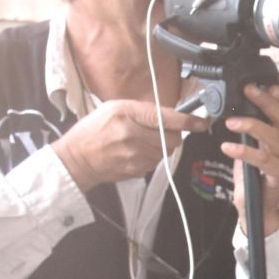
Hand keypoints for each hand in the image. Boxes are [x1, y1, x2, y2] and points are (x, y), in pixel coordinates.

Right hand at [53, 97, 209, 188]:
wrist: (76, 158)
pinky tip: (134, 153)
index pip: (165, 117)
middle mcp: (132, 134)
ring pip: (166, 151)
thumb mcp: (113, 109)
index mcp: (126, 114)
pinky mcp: (136, 170)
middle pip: (172, 138)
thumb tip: (170, 116)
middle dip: (172, 135)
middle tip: (159, 132)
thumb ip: (142, 110)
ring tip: (140, 142)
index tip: (201, 122)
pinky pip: (155, 162)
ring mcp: (135, 154)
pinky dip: (151, 157)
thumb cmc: (94, 130)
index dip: (187, 121)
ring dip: (160, 147)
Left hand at [223, 82, 278, 236]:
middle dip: (265, 102)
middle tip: (247, 91)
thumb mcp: (262, 145)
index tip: (271, 86)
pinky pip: (263, 159)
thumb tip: (244, 103)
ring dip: (250, 126)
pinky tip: (228, 147)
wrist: (261, 207)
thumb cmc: (260, 173)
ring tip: (231, 123)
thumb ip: (261, 126)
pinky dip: (244, 151)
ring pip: (273, 137)